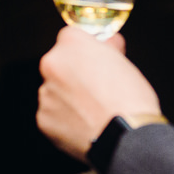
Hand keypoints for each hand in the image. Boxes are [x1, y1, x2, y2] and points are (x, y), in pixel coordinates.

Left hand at [37, 27, 162, 160]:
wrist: (124, 136)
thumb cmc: (129, 100)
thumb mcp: (125, 62)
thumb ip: (109, 48)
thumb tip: (109, 43)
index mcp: (71, 44)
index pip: (71, 37)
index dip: (85, 51)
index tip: (94, 61)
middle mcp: (52, 65)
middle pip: (59, 64)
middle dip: (74, 74)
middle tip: (97, 88)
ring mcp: (45, 94)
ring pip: (55, 91)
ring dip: (68, 98)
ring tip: (93, 110)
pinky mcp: (43, 119)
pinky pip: (53, 115)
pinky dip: (65, 120)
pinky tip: (85, 124)